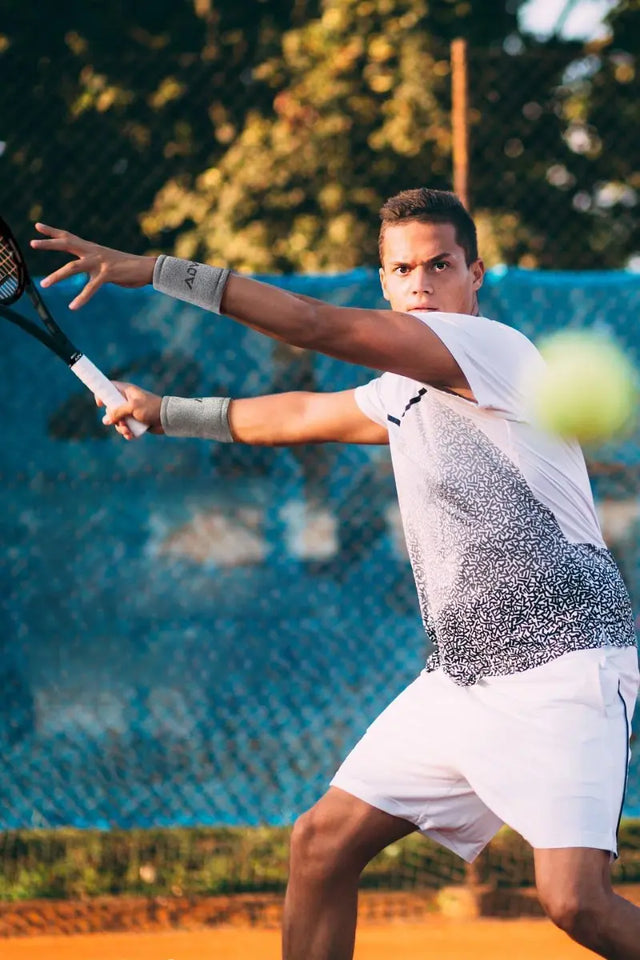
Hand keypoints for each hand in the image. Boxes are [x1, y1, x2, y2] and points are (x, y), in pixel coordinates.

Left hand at [30, 224, 155, 308]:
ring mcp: (100, 262)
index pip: (69, 236)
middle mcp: (93, 252)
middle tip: (32, 243)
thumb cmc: (128, 267)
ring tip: (44, 284)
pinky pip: (91, 287)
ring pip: (73, 267)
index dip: (53, 232)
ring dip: (57, 276)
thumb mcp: (107, 262)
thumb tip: (87, 270)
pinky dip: (82, 298)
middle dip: (49, 244)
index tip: (38, 226)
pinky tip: (73, 307)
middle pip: (67, 244)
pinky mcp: (108, 274)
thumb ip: (94, 264)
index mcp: (92, 248)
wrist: (147, 268)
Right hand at [97, 382, 163, 440]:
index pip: (109, 388)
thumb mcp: (132, 407)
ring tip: (128, 431)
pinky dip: (127, 432)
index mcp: (126, 391)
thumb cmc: (151, 408)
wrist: (167, 418)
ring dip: (121, 428)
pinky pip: (125, 428)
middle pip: (110, 409)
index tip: (99, 404)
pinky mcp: (135, 422)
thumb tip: (106, 420)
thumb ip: (117, 411)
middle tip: (119, 422)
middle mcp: (127, 401)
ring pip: (117, 421)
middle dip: (113, 419)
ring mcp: (130, 412)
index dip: (102, 394)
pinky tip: (132, 435)